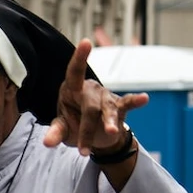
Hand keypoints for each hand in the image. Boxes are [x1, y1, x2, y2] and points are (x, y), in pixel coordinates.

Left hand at [43, 39, 148, 155]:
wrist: (93, 135)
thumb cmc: (73, 123)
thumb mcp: (62, 128)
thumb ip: (55, 132)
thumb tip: (47, 143)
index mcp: (72, 89)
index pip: (75, 71)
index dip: (80, 57)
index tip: (85, 42)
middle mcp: (90, 89)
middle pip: (90, 106)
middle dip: (86, 129)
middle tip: (82, 151)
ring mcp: (105, 96)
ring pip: (107, 109)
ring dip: (109, 122)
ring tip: (112, 132)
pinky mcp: (119, 106)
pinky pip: (127, 102)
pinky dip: (136, 101)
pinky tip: (144, 98)